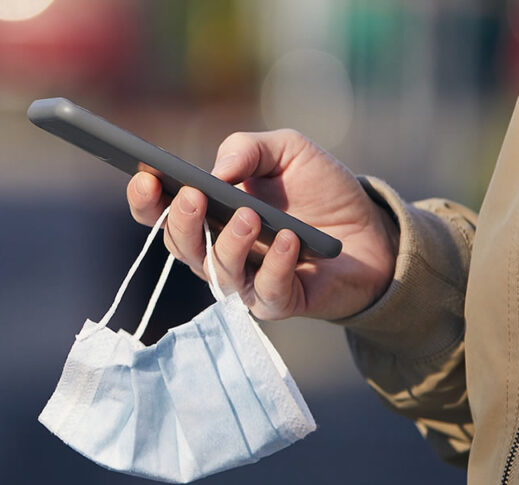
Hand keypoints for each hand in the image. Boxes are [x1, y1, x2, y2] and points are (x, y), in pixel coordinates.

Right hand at [126, 129, 397, 320]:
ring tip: (249, 216)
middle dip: (181, 223)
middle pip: (181, 247)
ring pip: (219, 273)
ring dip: (230, 243)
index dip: (146, 201)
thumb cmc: (322, 189)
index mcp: (210, 214)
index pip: (162, 214)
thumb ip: (249, 148)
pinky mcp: (281, 301)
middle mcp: (220, 250)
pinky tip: (288, 241)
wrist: (373, 228)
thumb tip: (217, 171)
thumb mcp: (287, 151)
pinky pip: (266, 292)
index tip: (145, 177)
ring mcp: (248, 280)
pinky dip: (275, 265)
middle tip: (193, 196)